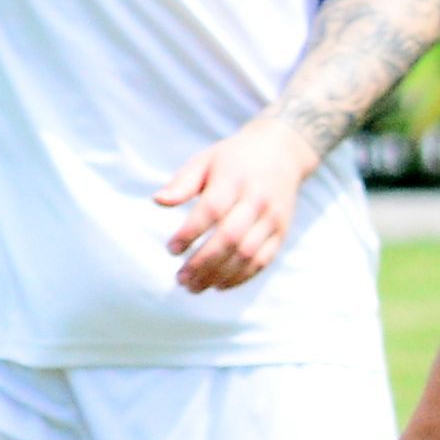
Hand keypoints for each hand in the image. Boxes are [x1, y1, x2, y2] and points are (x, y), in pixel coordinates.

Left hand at [157, 121, 322, 292]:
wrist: (281, 152)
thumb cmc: (233, 159)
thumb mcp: (205, 161)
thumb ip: (182, 183)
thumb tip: (158, 201)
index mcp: (234, 179)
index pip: (211, 210)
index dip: (190, 233)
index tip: (171, 249)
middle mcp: (257, 199)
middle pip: (230, 237)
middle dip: (203, 263)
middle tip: (180, 279)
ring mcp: (272, 218)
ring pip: (247, 254)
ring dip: (219, 275)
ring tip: (194, 287)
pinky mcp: (282, 232)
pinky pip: (263, 261)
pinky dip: (241, 278)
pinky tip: (219, 285)